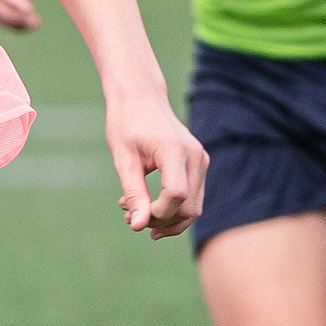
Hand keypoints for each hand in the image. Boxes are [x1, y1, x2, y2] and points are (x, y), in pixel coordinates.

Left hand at [104, 93, 204, 238]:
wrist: (141, 98)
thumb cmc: (127, 125)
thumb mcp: (123, 160)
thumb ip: (133, 193)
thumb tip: (138, 227)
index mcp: (174, 150)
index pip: (176, 196)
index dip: (156, 213)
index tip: (129, 212)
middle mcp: (195, 156)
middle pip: (188, 208)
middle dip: (159, 222)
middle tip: (128, 216)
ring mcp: (201, 161)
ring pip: (194, 208)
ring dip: (166, 220)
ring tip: (134, 213)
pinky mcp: (200, 165)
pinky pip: (193, 199)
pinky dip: (172, 209)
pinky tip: (147, 206)